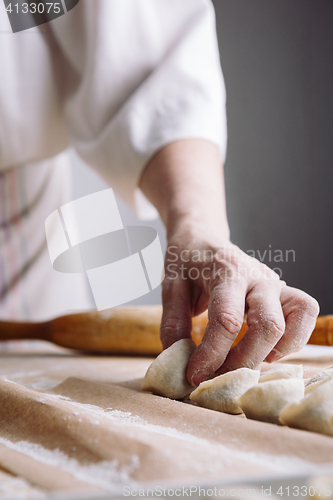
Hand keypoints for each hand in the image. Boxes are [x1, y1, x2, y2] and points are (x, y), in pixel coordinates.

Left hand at [139, 138, 318, 385]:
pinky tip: (265, 350)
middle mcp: (257, 275)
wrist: (202, 237)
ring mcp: (274, 283)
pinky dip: (292, 340)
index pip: (226, 319)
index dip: (211, 354)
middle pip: (267, 325)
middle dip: (242, 361)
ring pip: (294, 321)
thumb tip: (180, 362)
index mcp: (225, 270)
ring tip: (244, 362)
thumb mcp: (169, 286)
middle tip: (216, 376)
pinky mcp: (282, 292)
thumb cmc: (186, 261)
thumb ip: (173, 323)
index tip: (194, 375)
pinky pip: (304, 315)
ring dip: (271, 352)